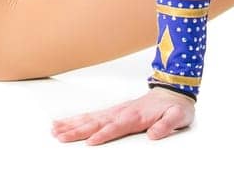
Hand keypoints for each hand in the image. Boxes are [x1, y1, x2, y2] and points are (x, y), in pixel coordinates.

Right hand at [51, 87, 195, 145]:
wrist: (173, 90)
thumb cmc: (174, 106)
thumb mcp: (178, 116)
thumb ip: (166, 125)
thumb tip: (154, 134)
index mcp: (136, 116)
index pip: (116, 127)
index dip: (104, 135)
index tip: (90, 142)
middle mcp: (122, 112)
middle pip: (97, 122)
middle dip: (78, 130)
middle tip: (60, 136)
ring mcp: (116, 111)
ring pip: (91, 118)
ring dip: (73, 124)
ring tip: (55, 129)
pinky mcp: (113, 111)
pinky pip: (93, 115)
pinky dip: (78, 119)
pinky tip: (66, 122)